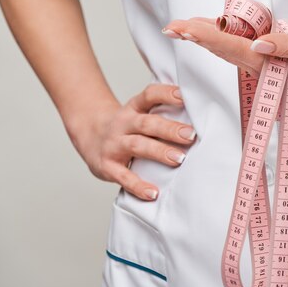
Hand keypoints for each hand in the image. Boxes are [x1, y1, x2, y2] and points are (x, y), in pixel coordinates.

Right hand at [71, 84, 196, 200]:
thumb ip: (161, 114)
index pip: (149, 96)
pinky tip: (153, 192)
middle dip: (170, 129)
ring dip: (159, 152)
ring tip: (179, 159)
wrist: (88, 136)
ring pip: (138, 145)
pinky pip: (123, 177)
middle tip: (191, 135)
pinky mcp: (107, 166)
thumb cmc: (126, 127)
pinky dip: (138, 185)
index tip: (183, 96)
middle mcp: (123, 124)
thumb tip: (199, 117)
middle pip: (147, 123)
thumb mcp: (138, 113)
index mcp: (133, 109)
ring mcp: (114, 145)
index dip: (165, 94)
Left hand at [162, 18, 287, 79]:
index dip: (208, 37)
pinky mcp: (265, 45)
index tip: (186, 29)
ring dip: (202, 35)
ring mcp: (261, 55)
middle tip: (170, 28)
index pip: (233, 48)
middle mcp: (261, 61)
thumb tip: (259, 44)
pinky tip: (204, 25)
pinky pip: (236, 38)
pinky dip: (218, 31)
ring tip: (178, 27)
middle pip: (222, 48)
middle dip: (195, 37)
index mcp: (271, 62)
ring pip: (225, 44)